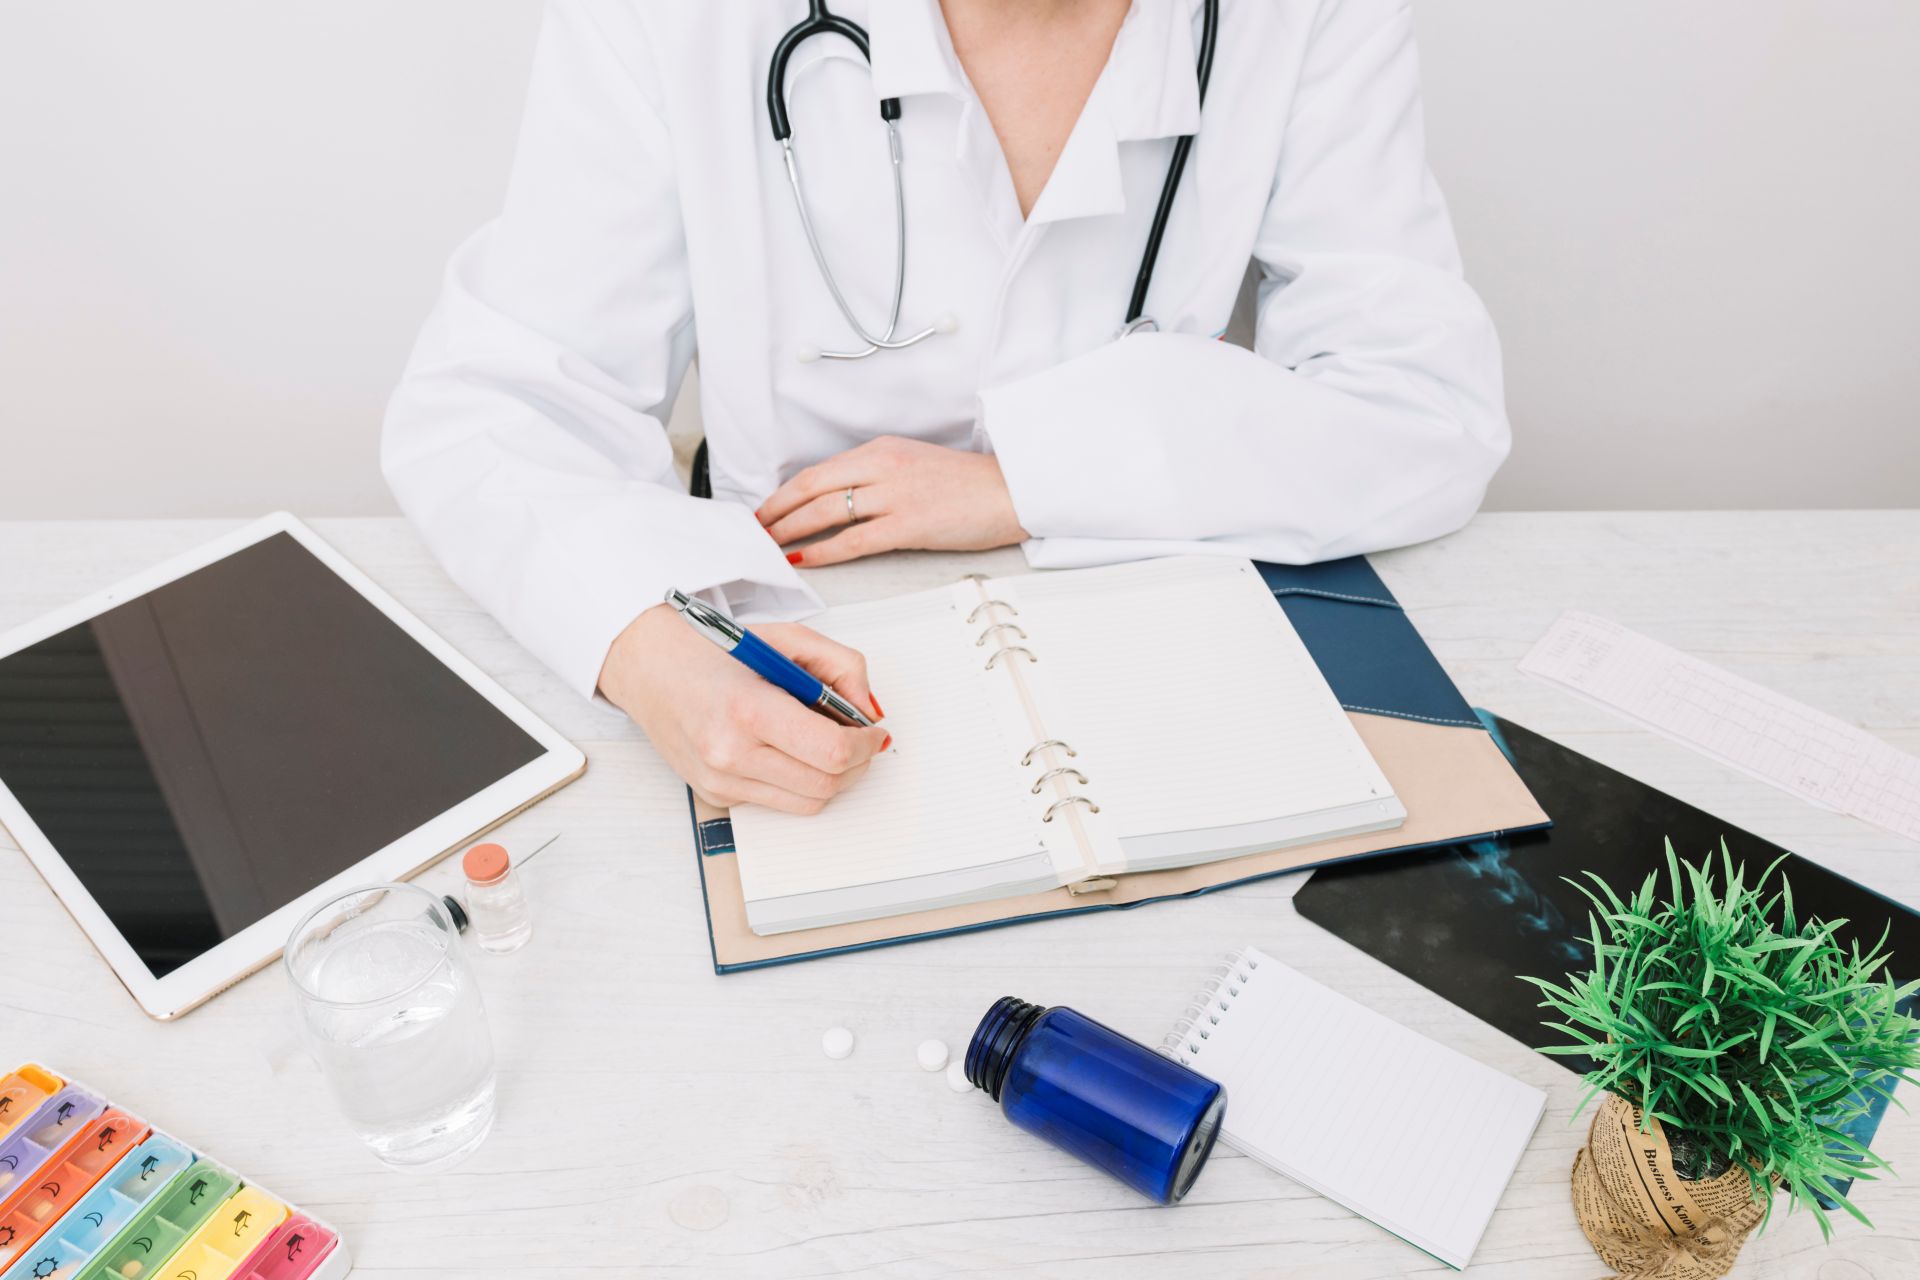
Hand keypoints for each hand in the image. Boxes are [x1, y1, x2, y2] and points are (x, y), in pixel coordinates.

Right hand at [598, 604, 889, 814]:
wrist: (646, 665)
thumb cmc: (710, 649)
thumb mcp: (785, 637)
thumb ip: (840, 666)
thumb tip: (869, 711)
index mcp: (748, 709)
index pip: (831, 752)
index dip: (865, 745)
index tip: (874, 733)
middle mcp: (730, 754)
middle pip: (826, 785)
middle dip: (856, 764)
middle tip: (859, 739)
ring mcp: (720, 781)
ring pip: (807, 803)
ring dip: (831, 778)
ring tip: (825, 742)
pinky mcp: (716, 796)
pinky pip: (778, 802)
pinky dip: (797, 781)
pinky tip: (787, 749)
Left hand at [757, 436, 1029, 566]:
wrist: (1012, 491)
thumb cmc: (969, 485)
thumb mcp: (915, 464)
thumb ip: (879, 475)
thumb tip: (844, 498)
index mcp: (881, 450)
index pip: (819, 471)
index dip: (785, 492)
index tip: (767, 508)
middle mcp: (882, 467)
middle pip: (811, 487)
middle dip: (777, 511)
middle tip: (757, 529)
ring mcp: (894, 496)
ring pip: (825, 511)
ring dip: (790, 530)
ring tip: (771, 546)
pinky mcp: (908, 525)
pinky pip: (852, 540)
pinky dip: (822, 550)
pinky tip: (804, 558)